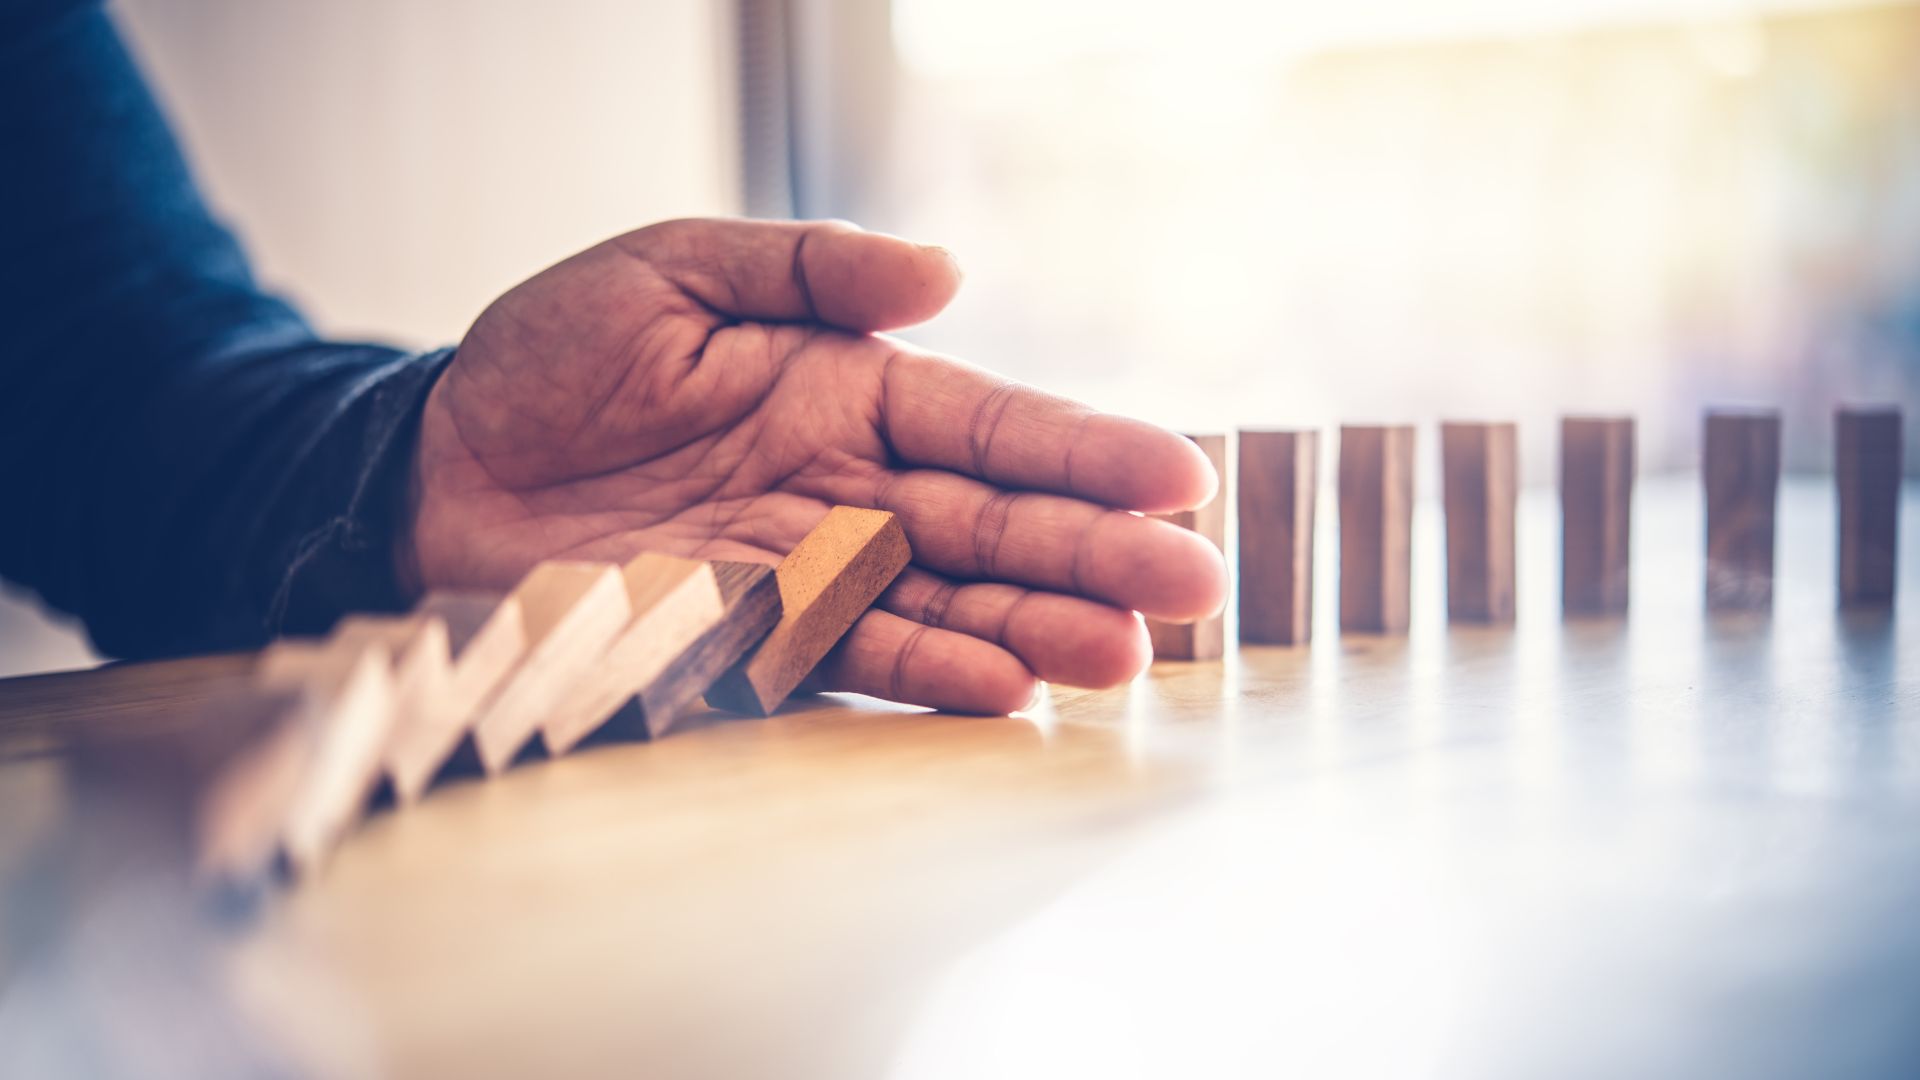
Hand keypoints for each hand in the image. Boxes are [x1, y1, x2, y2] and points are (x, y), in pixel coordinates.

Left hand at [407, 219, 1227, 713]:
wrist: (430, 471)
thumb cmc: (548, 360)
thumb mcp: (671, 270)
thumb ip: (807, 267)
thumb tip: (945, 274)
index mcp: (846, 390)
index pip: (990, 423)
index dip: (1085, 451)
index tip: (1181, 476)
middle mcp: (848, 487)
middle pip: (994, 523)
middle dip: (1095, 554)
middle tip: (1197, 588)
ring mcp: (806, 570)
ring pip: (946, 601)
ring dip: (1035, 627)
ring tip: (1125, 655)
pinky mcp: (748, 640)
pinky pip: (852, 661)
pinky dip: (927, 675)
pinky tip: (1004, 687)